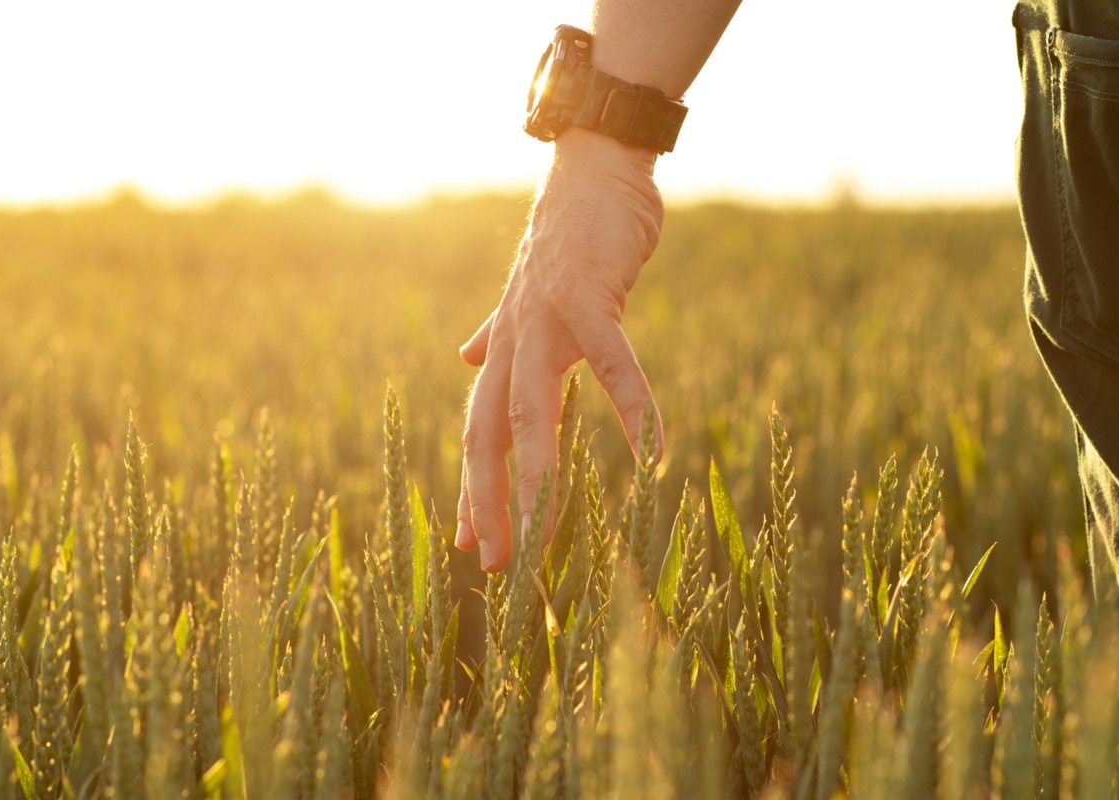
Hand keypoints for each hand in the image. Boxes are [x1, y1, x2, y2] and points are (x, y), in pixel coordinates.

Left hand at [454, 128, 665, 570]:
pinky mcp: (588, 297)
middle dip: (487, 501)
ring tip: (539, 535)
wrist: (593, 168)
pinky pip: (612, 364)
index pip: (478, 432)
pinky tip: (652, 453)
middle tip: (492, 562)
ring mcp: (545, 320)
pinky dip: (632, 408)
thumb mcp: (524, 298)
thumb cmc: (569, 239)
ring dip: (535, 477)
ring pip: (531, 412)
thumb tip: (467, 355)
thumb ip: (495, 334)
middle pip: (488, 435)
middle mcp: (513, 342)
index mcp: (505, 349)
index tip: (466, 542)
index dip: (472, 488)